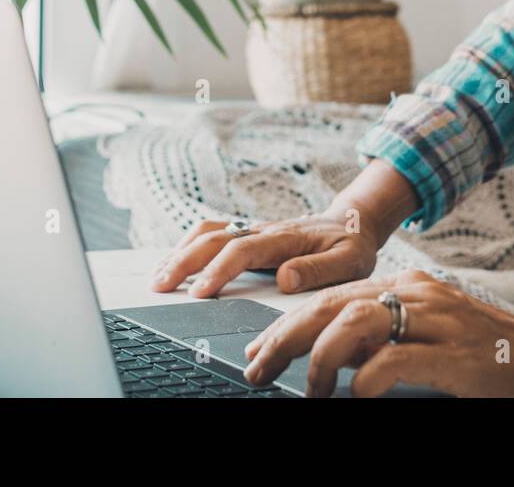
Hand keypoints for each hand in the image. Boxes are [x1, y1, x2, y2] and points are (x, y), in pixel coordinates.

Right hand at [149, 210, 379, 296]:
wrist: (354, 221)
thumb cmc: (352, 245)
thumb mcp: (350, 261)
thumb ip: (319, 270)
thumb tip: (285, 278)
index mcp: (286, 238)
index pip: (243, 251)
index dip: (219, 270)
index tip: (200, 291)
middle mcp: (264, 230)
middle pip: (214, 239)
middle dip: (184, 262)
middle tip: (160, 285)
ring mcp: (254, 229)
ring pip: (208, 233)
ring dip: (180, 252)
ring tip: (158, 275)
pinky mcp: (250, 233)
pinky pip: (213, 232)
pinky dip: (189, 244)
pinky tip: (175, 261)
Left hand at [241, 269, 513, 396]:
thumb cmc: (487, 354)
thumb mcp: (428, 335)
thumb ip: (384, 337)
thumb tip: (332, 357)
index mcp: (408, 285)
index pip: (333, 296)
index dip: (289, 322)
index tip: (258, 349)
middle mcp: (417, 293)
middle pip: (333, 304)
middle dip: (286, 337)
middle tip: (256, 367)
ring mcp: (436, 320)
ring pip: (355, 323)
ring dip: (320, 359)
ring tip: (305, 389)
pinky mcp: (454, 354)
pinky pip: (394, 360)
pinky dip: (365, 379)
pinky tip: (353, 396)